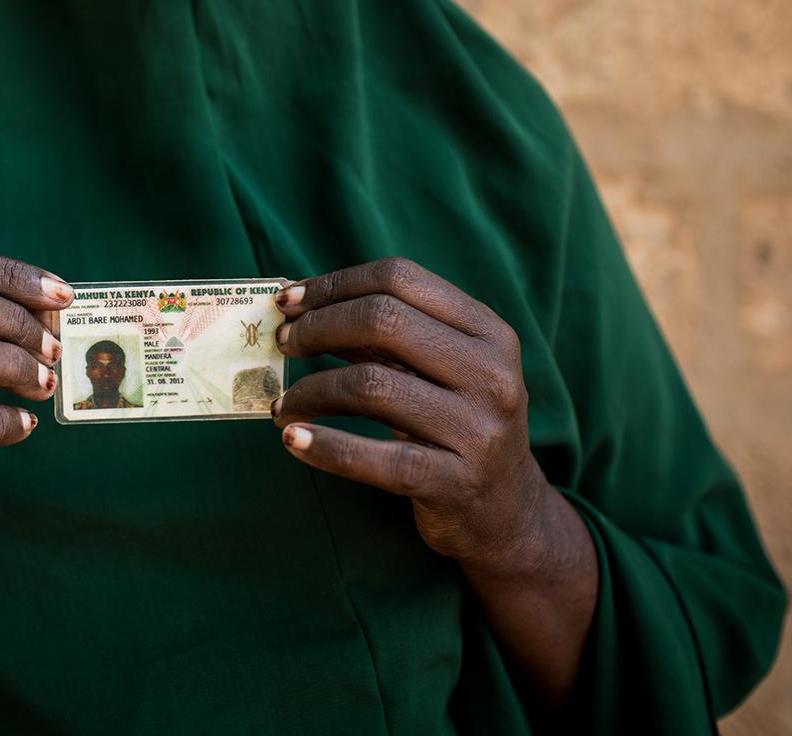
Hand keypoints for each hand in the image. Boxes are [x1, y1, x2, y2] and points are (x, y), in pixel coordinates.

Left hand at [272, 257, 549, 578]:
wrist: (507, 512)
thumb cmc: (457, 425)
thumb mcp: (441, 371)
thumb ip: (386, 337)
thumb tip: (302, 308)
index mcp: (488, 332)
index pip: (400, 279)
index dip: (335, 285)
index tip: (290, 302)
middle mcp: (490, 374)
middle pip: (383, 320)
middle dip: (318, 327)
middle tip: (284, 345)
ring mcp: (477, 430)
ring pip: (370, 386)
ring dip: (309, 391)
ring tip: (283, 405)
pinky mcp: (454, 482)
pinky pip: (374, 458)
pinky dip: (324, 446)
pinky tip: (293, 439)